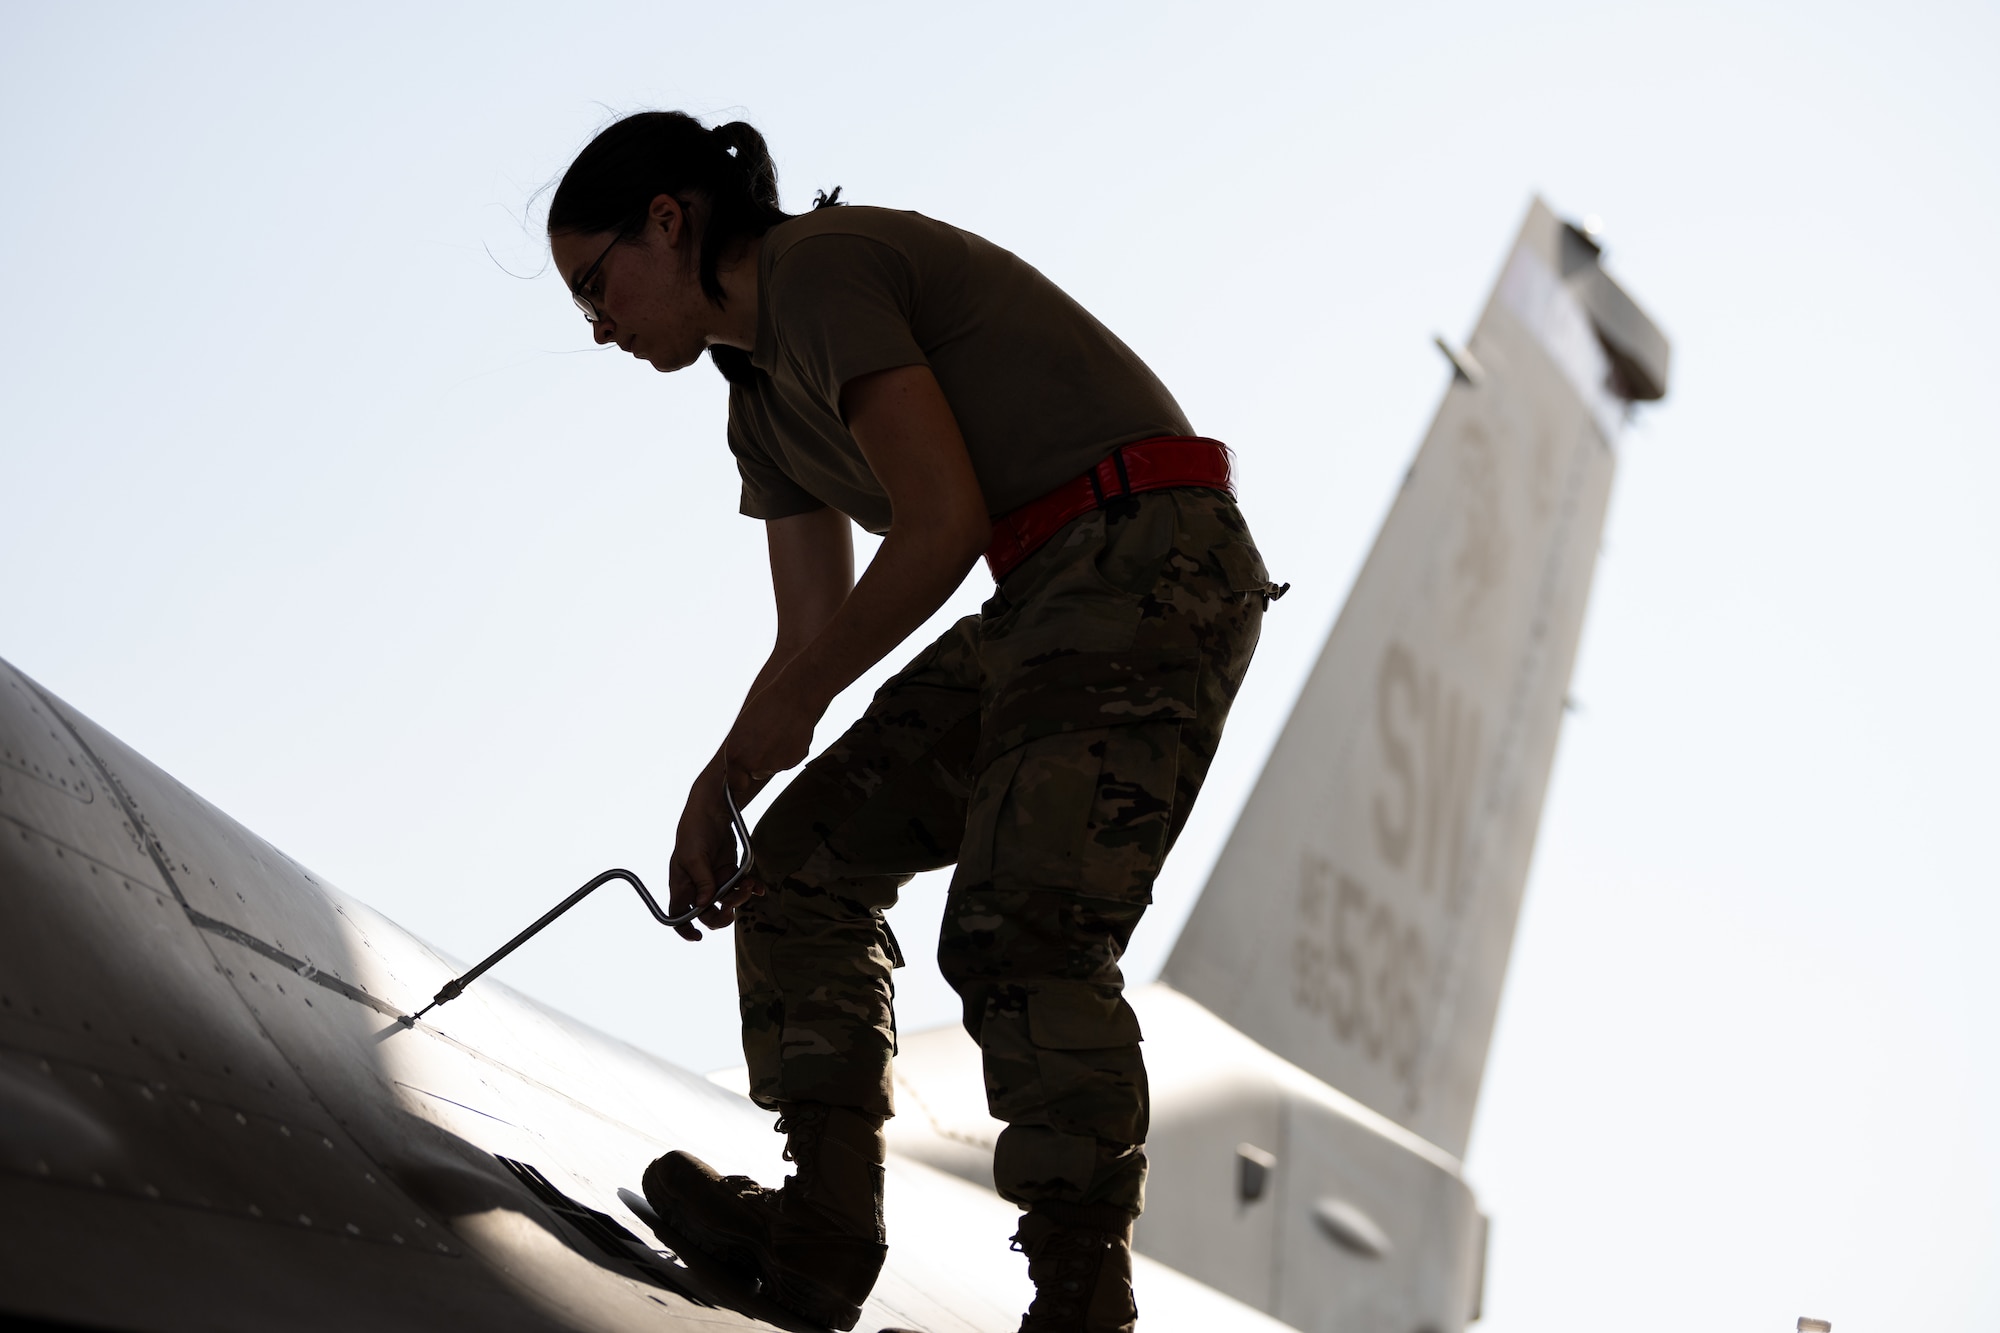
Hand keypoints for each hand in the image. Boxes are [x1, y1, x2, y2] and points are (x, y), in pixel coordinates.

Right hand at [666, 769, 762, 940]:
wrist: (713, 808)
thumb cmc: (695, 830)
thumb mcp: (694, 855)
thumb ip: (702, 881)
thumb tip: (703, 905)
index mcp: (681, 885)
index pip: (677, 915)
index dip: (685, 929)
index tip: (697, 937)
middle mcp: (697, 886)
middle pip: (707, 913)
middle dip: (721, 914)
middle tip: (733, 907)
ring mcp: (714, 879)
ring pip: (727, 901)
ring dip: (739, 898)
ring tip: (748, 886)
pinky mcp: (729, 870)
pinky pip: (740, 886)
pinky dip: (750, 888)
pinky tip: (757, 886)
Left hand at [723, 677, 822, 785]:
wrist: (794, 697)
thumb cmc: (765, 708)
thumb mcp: (742, 730)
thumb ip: (740, 752)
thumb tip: (743, 768)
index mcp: (735, 757)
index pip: (737, 785)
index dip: (740, 778)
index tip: (743, 771)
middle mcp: (754, 765)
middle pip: (756, 774)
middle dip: (759, 763)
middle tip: (764, 738)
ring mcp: (775, 765)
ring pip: (773, 766)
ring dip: (774, 754)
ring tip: (778, 730)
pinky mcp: (794, 762)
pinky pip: (788, 761)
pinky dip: (789, 751)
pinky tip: (790, 733)